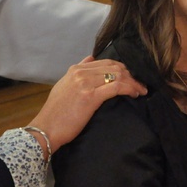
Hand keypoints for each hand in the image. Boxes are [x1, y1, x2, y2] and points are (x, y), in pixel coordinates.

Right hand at [27, 56, 146, 156]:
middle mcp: (81, 73)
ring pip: (118, 75)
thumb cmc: (56, 113)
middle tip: (139, 84)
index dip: (122, 69)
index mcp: (76, 69)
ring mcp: (85, 83)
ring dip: (133, 82)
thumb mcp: (64, 85)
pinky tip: (135, 94)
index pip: (106, 62)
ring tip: (140, 90)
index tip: (131, 77)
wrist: (46, 129)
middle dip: (130, 75)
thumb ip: (79, 71)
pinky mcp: (91, 96)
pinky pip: (117, 87)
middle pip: (115, 67)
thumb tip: (91, 58)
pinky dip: (130, 88)